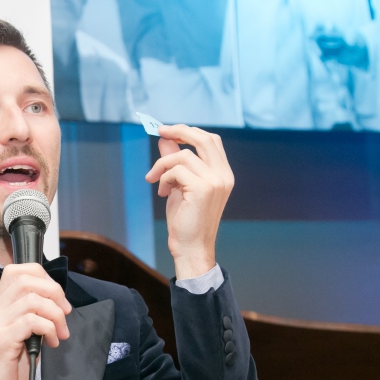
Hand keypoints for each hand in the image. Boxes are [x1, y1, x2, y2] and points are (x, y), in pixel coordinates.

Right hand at [0, 264, 71, 379]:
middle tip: (65, 314)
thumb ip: (35, 318)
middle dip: (54, 292)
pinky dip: (49, 328)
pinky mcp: (2, 340)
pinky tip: (52, 342)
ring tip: (60, 333)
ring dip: (55, 315)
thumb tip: (58, 307)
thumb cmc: (7, 371)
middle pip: (26, 279)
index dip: (43, 277)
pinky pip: (31, 321)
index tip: (58, 299)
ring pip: (32, 299)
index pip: (17, 272)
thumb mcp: (23, 338)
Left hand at [144, 124, 232, 279]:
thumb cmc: (186, 221)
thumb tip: (165, 139)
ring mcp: (215, 181)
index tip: (169, 131)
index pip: (210, 141)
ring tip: (156, 181)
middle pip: (203, 138)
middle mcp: (223, 176)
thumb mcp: (180, 186)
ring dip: (163, 165)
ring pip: (183, 155)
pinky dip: (164, 178)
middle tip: (160, 131)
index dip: (189, 131)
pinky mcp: (203, 189)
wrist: (190, 248)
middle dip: (179, 131)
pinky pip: (176, 170)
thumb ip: (176, 161)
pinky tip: (163, 192)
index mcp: (223, 174)